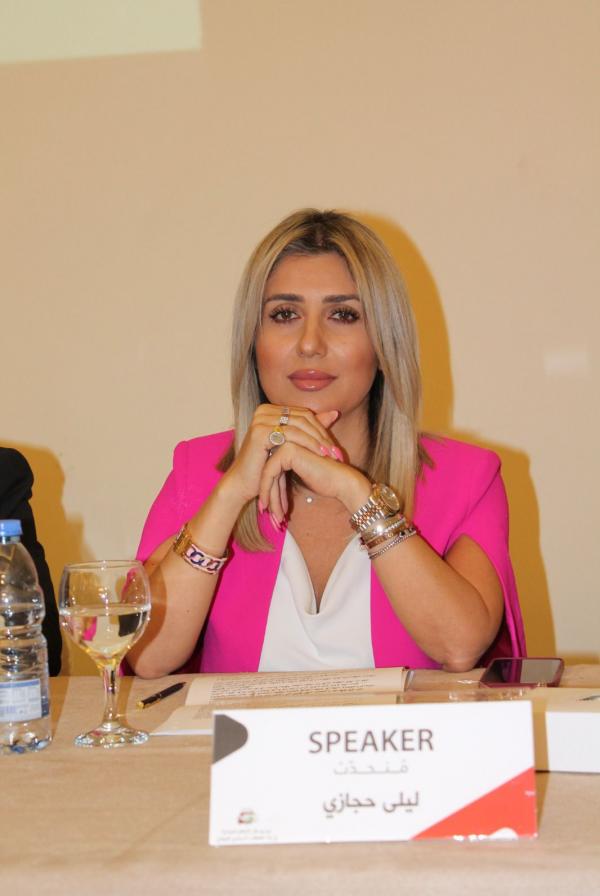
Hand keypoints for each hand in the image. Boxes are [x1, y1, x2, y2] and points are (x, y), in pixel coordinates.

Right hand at [221, 404, 340, 513]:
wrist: (244, 484)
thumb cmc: (266, 467)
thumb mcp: (292, 446)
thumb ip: (311, 428)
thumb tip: (335, 413)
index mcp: (271, 410)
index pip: (304, 415)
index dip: (322, 430)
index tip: (335, 447)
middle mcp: (264, 410)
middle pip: (303, 418)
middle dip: (322, 435)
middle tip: (336, 452)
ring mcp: (260, 419)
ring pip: (299, 425)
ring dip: (317, 441)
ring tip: (330, 455)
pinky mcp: (260, 431)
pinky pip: (291, 434)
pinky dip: (308, 444)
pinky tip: (318, 455)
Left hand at [258, 440, 370, 523]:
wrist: (341, 481)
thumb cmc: (325, 480)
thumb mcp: (299, 477)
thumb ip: (283, 478)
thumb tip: (269, 496)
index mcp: (290, 443)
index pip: (272, 467)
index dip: (268, 488)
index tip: (265, 508)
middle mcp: (287, 439)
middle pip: (268, 470)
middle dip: (267, 493)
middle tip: (264, 512)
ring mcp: (287, 442)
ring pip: (267, 472)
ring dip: (267, 495)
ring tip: (268, 515)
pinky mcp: (287, 451)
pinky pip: (269, 472)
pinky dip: (266, 490)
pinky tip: (266, 505)